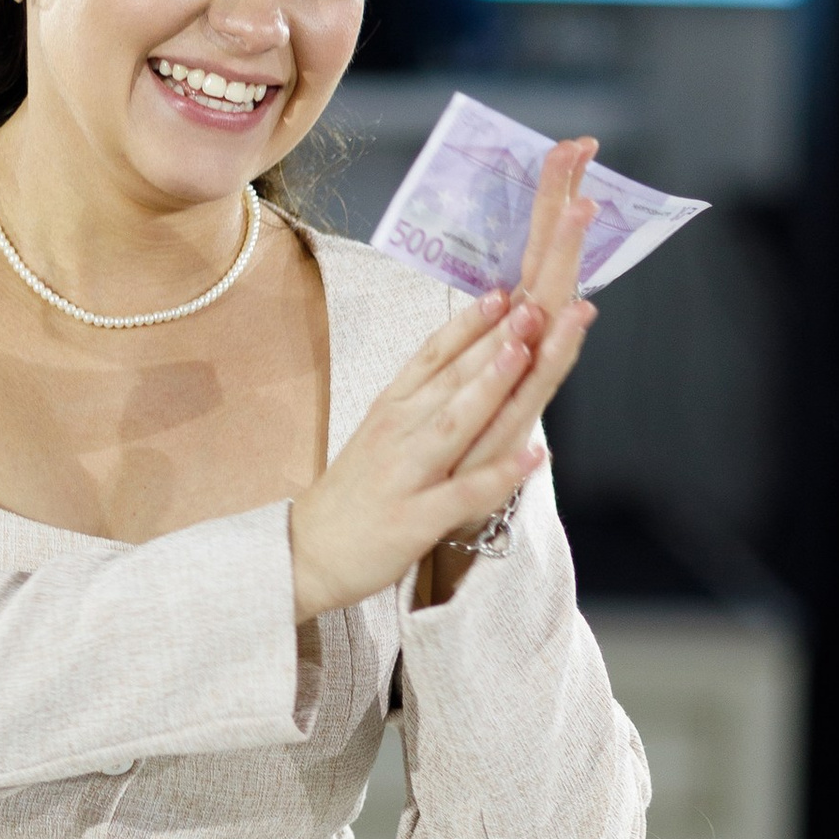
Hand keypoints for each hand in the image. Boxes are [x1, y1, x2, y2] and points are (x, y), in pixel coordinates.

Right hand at [290, 141, 599, 621]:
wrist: (304, 552)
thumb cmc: (355, 492)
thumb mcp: (385, 430)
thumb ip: (425, 396)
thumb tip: (470, 359)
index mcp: (395, 406)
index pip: (435, 353)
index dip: (470, 320)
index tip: (504, 286)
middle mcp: (400, 429)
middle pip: (452, 376)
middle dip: (496, 336)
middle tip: (534, 299)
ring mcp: (408, 471)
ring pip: (455, 421)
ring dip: (491, 384)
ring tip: (526, 352)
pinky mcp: (415, 518)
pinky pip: (463, 493)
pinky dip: (499, 473)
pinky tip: (533, 456)